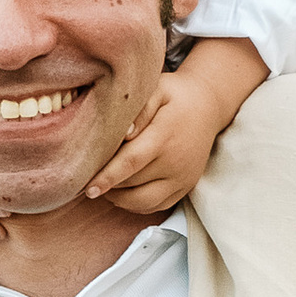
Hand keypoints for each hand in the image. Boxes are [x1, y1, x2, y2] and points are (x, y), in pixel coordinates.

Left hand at [86, 36, 261, 214]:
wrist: (207, 107)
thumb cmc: (174, 96)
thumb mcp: (157, 90)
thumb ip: (138, 110)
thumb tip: (123, 133)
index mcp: (164, 137)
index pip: (130, 163)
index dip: (107, 178)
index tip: (88, 188)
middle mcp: (176, 163)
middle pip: (132, 185)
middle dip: (108, 186)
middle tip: (90, 178)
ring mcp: (182, 179)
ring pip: (143, 202)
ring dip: (119, 199)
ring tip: (105, 186)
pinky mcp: (185, 189)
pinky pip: (156, 207)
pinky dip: (135, 204)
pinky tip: (124, 191)